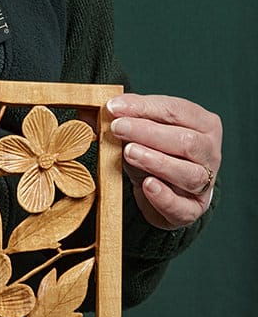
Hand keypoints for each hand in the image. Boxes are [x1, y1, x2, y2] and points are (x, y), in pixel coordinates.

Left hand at [108, 93, 221, 229]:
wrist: (163, 190)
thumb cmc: (155, 152)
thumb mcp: (142, 130)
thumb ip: (127, 116)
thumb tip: (106, 108)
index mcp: (203, 124)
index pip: (177, 110)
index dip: (144, 107)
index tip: (114, 107)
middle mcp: (210, 152)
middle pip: (186, 141)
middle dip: (148, 132)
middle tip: (118, 128)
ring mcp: (206, 183)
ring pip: (189, 173)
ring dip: (157, 162)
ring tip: (129, 153)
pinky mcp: (194, 209)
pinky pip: (182, 206)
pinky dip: (164, 196)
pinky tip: (148, 185)